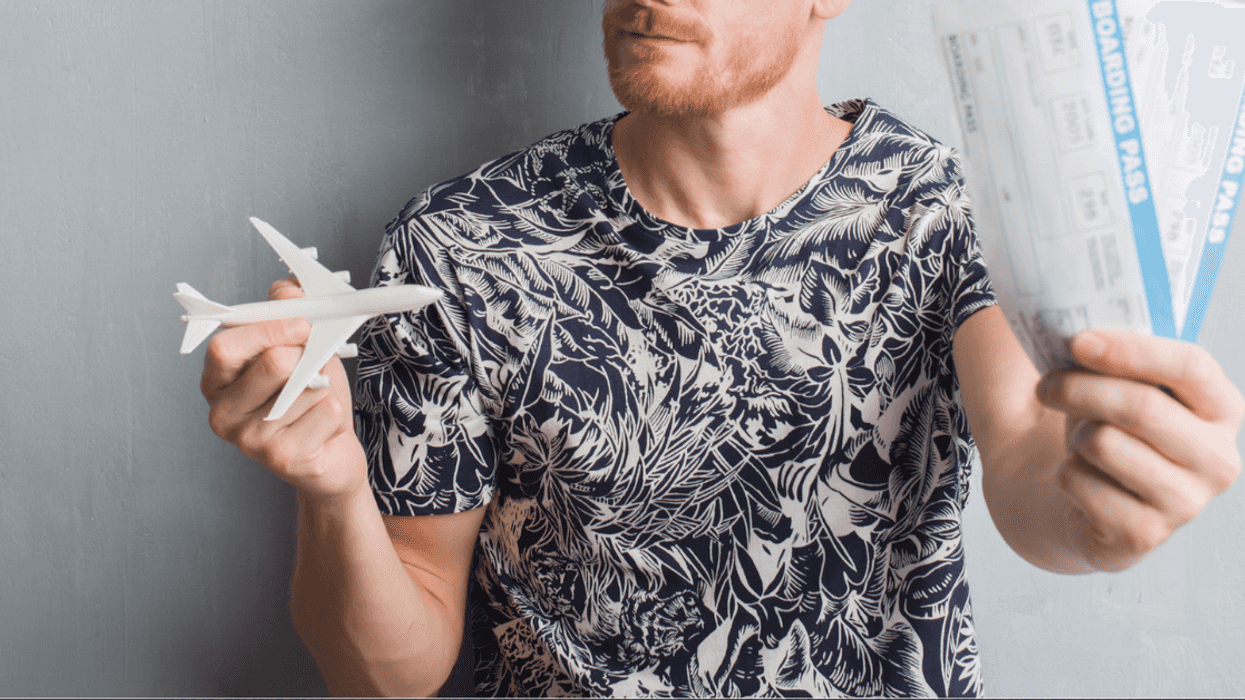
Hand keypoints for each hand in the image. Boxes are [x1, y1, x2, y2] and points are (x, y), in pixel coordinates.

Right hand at [200, 278, 368, 502]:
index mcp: (217, 380)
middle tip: (315, 359)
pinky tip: (322, 426)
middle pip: (271, 364)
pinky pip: (324, 411)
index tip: (303, 323)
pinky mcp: (283, 459)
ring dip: (323, 385)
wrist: (330, 451)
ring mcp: (249, 441)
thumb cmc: (307, 392)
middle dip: (305, 355)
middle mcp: (223, 413)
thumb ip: (286, 308)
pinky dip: (334, 411)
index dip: (267, 329)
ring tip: (316, 398)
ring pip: (305, 388)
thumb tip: (290, 292)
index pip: (225, 347)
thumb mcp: (297, 344)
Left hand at [1036, 329, 1243, 571]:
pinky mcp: (1143, 535)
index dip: (1131, 350)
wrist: (1094, 502)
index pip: (1190, 367)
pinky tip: (1082, 479)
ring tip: (1079, 440)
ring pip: (1104, 443)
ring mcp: (1186, 503)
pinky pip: (1080, 482)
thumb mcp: (1121, 388)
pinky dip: (1066, 472)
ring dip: (1074, 435)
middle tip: (1045, 384)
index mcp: (1223, 409)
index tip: (1078, 340)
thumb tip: (1072, 331)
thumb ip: (1114, 358)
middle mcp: (1218, 459)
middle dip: (1080, 388)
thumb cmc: (1112, 429)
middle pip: (1141, 406)